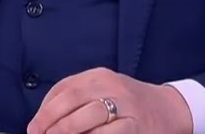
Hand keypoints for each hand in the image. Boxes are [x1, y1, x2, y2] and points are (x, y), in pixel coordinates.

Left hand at [27, 68, 193, 133]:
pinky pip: (110, 133)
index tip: (34, 128)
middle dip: (51, 121)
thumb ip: (77, 101)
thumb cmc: (129, 104)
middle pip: (73, 99)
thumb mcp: (104, 92)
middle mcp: (112, 85)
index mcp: (99, 76)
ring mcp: (126, 105)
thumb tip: (43, 123)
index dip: (45, 109)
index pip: (64, 88)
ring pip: (90, 116)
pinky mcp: (137, 126)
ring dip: (67, 131)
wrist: (170, 109)